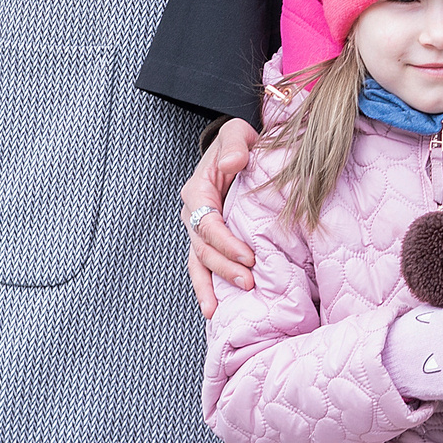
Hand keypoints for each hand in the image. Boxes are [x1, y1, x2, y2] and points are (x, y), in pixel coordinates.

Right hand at [185, 119, 259, 316]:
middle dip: (224, 267)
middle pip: (202, 247)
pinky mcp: (207, 239)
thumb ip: (235, 144)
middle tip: (248, 283)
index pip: (207, 223)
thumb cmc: (238, 143)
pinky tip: (212, 309)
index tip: (249, 256)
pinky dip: (205, 288)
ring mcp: (197, 229)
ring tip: (222, 308)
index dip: (225, 242)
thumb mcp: (237, 134)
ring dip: (211, 284)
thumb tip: (233, 163)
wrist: (237, 151)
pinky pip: (201, 266)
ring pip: (198, 262)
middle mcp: (193, 212)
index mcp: (198, 189)